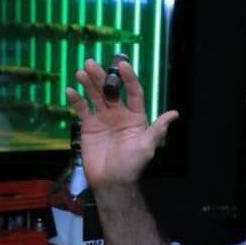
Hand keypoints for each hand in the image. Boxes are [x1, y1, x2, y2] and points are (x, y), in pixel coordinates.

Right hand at [67, 59, 178, 188]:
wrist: (111, 181)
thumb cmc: (131, 166)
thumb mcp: (146, 147)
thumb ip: (157, 129)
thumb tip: (174, 114)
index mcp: (136, 117)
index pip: (133, 92)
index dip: (128, 78)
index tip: (122, 65)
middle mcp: (120, 114)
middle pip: (111, 90)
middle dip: (102, 76)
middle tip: (92, 63)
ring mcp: (103, 118)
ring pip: (95, 95)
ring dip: (89, 82)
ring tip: (81, 71)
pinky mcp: (89, 125)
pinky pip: (82, 108)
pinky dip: (76, 99)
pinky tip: (70, 90)